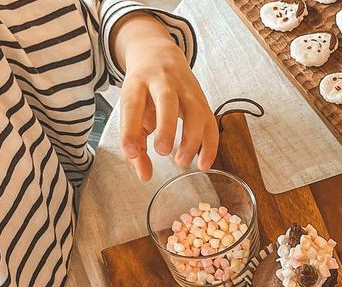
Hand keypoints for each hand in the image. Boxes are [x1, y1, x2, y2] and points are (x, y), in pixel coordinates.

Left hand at [114, 13, 218, 180]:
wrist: (159, 55)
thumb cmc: (144, 91)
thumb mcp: (132, 111)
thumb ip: (135, 145)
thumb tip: (145, 175)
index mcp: (138, 84)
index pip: (132, 105)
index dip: (130, 130)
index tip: (131, 153)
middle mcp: (162, 82)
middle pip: (167, 100)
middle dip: (166, 127)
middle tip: (163, 151)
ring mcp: (186, 90)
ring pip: (195, 111)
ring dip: (191, 139)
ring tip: (182, 161)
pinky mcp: (202, 100)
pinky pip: (211, 122)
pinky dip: (210, 145)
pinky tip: (203, 163)